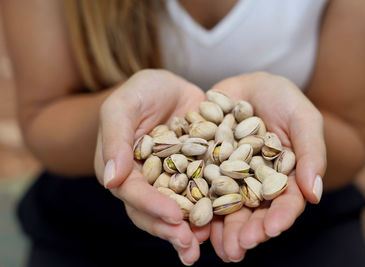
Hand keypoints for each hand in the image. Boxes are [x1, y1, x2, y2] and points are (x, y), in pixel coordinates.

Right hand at [94, 69, 207, 264]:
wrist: (168, 88)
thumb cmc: (139, 93)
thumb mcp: (122, 106)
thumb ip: (115, 138)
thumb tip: (110, 179)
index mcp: (125, 171)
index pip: (135, 193)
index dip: (152, 206)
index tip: (173, 218)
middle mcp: (149, 182)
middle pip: (156, 211)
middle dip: (171, 230)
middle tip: (188, 246)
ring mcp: (175, 180)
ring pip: (180, 209)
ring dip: (191, 229)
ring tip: (203, 247)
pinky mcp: (198, 174)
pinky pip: (205, 193)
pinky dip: (213, 209)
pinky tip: (224, 223)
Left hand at [208, 72, 326, 260]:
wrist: (249, 84)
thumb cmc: (283, 99)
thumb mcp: (303, 119)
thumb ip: (311, 153)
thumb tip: (315, 195)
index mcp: (281, 178)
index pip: (284, 203)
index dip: (279, 218)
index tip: (271, 230)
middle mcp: (253, 183)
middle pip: (251, 212)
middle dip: (245, 232)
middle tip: (237, 249)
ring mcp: (227, 176)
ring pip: (223, 206)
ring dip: (220, 228)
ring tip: (215, 246)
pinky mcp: (204, 165)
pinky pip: (198, 185)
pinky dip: (194, 201)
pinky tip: (188, 218)